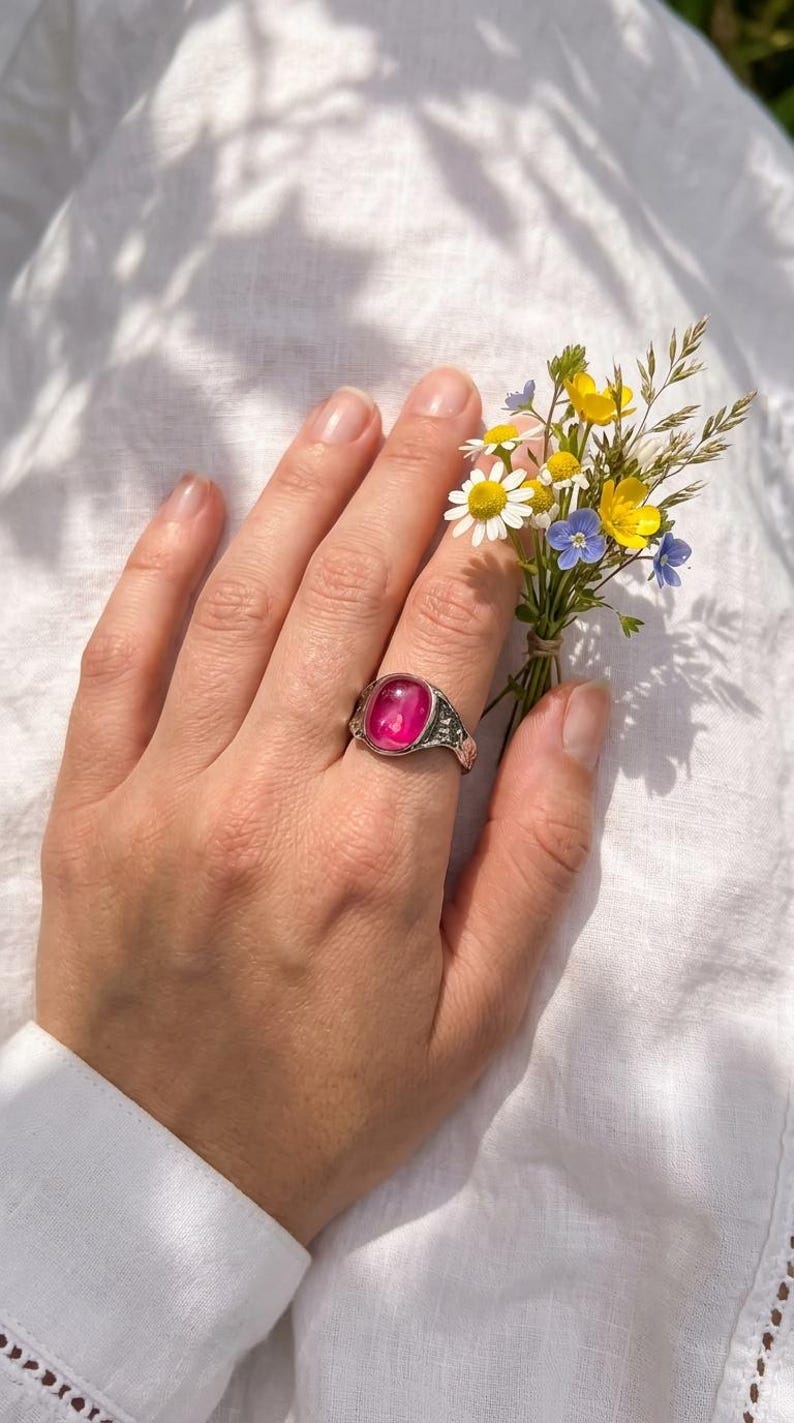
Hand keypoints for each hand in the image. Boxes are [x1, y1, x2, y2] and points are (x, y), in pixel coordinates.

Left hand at [36, 368, 608, 1245]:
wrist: (161, 1173)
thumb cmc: (335, 1098)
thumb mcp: (477, 1012)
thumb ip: (539, 852)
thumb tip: (580, 705)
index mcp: (375, 853)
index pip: (440, 652)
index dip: (485, 551)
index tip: (511, 483)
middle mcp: (266, 800)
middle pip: (346, 600)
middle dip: (409, 483)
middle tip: (448, 397)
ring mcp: (164, 794)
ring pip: (239, 607)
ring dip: (300, 496)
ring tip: (349, 414)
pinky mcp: (88, 806)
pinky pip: (118, 661)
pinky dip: (156, 571)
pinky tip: (196, 497)